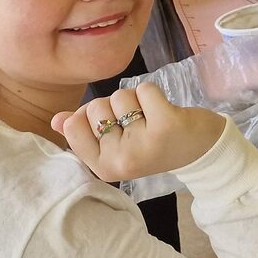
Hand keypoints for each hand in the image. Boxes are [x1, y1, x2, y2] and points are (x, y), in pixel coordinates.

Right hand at [53, 85, 224, 180]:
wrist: (201, 150)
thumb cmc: (151, 143)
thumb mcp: (115, 145)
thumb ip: (84, 133)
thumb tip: (56, 120)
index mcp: (103, 168)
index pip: (73, 126)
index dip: (91, 115)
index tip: (112, 126)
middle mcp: (120, 160)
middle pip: (96, 107)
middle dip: (115, 107)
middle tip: (138, 124)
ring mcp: (142, 144)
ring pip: (121, 96)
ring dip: (136, 100)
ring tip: (152, 119)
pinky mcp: (165, 125)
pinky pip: (144, 89)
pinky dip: (153, 93)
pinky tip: (165, 111)